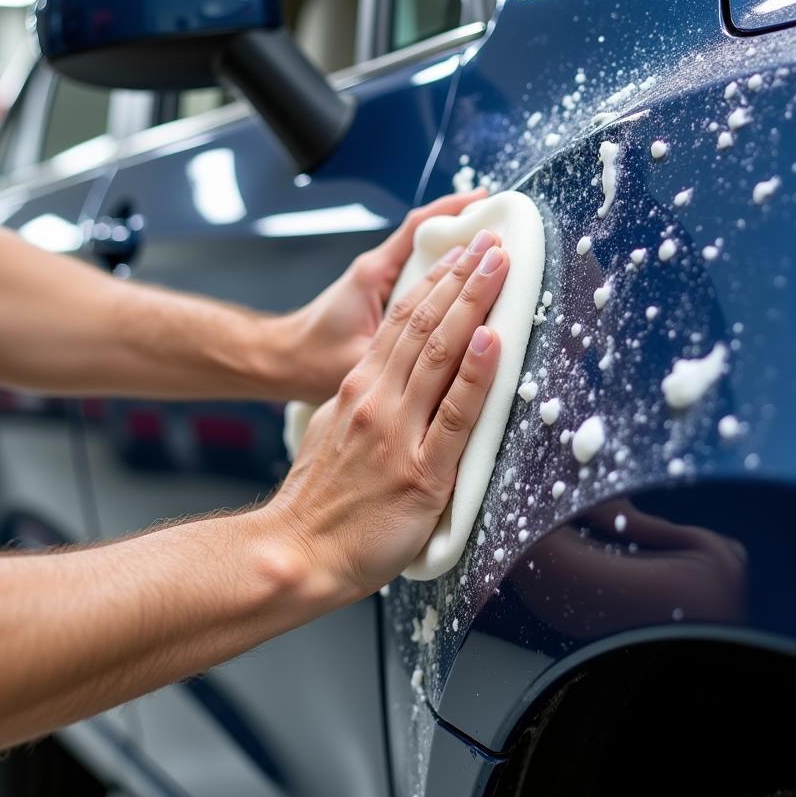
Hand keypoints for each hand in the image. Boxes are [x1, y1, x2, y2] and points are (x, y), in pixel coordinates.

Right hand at [262, 228, 507, 596]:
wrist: (297, 552)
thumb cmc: (318, 501)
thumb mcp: (331, 432)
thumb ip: (362, 404)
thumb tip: (390, 386)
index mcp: (358, 389)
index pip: (401, 322)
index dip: (435, 282)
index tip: (461, 254)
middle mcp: (376, 400)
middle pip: (424, 325)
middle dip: (460, 278)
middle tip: (491, 243)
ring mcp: (397, 432)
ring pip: (440, 354)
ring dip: (472, 304)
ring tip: (498, 267)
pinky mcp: (421, 472)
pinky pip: (455, 414)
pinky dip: (476, 374)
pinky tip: (493, 341)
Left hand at [276, 189, 487, 402]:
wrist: (284, 362)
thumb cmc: (312, 361)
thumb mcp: (356, 360)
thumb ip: (395, 352)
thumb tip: (439, 359)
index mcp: (372, 274)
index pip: (417, 230)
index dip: (452, 211)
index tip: (485, 202)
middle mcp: (377, 270)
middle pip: (428, 237)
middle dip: (466, 230)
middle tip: (504, 229)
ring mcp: (380, 283)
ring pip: (426, 257)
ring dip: (460, 253)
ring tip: (496, 249)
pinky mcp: (382, 299)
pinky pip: (420, 279)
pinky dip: (445, 275)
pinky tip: (468, 284)